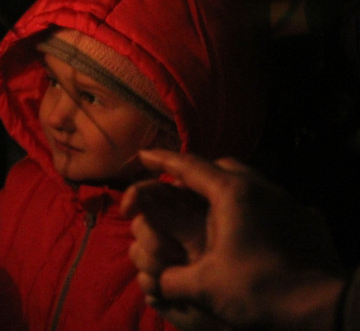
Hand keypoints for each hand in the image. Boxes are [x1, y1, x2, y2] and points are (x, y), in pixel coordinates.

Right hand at [121, 149, 344, 330]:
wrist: (323, 309)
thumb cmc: (260, 291)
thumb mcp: (205, 287)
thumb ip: (172, 279)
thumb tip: (158, 281)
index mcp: (232, 193)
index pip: (188, 166)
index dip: (161, 160)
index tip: (142, 155)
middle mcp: (261, 188)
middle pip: (221, 167)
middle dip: (196, 172)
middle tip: (177, 183)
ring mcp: (287, 202)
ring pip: (250, 181)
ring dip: (226, 187)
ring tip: (210, 203)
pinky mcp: (306, 220)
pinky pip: (271, 201)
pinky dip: (251, 206)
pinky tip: (246, 226)